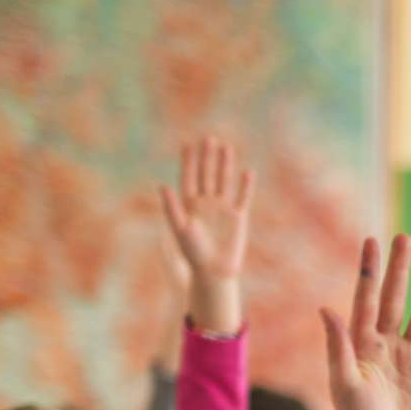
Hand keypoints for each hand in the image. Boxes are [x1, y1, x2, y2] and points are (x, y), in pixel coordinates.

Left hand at [157, 134, 254, 335]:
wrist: (214, 271)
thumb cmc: (193, 253)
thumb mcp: (179, 229)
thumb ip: (172, 207)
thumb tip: (163, 185)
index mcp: (189, 204)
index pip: (189, 177)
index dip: (188, 161)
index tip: (188, 144)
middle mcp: (206, 202)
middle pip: (207, 174)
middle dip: (207, 157)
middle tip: (208, 138)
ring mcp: (223, 208)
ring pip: (224, 181)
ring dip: (225, 164)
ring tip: (226, 146)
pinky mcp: (238, 217)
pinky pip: (243, 197)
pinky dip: (245, 185)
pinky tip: (247, 172)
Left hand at [317, 234, 410, 409]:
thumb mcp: (343, 383)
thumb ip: (338, 346)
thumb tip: (326, 308)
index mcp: (360, 345)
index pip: (365, 298)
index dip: (368, 270)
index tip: (371, 241)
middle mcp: (385, 346)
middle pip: (395, 298)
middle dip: (399, 269)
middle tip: (403, 238)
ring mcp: (410, 358)